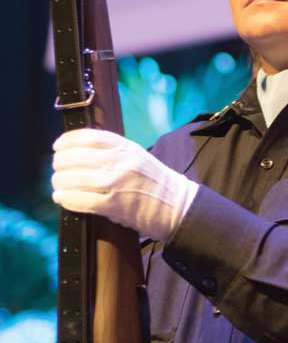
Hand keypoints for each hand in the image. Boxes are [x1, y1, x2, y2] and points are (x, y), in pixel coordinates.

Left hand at [52, 128, 197, 240]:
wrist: (175, 205)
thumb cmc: (154, 181)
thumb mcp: (137, 155)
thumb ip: (113, 150)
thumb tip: (79, 150)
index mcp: (126, 147)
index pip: (88, 137)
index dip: (67, 141)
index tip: (58, 146)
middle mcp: (120, 162)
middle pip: (76, 158)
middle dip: (60, 163)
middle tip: (57, 168)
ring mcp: (116, 183)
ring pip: (74, 179)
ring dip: (60, 182)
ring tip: (58, 184)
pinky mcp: (113, 205)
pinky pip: (81, 200)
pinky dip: (67, 198)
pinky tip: (62, 197)